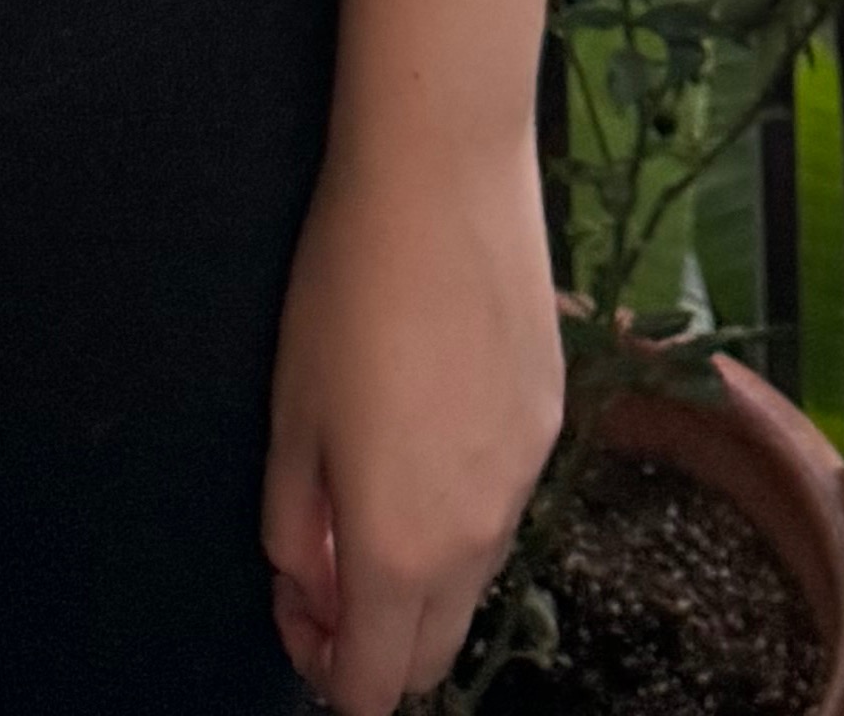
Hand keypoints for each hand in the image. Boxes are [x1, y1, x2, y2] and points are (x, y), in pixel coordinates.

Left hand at [263, 130, 560, 712]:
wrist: (445, 177)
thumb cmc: (345, 291)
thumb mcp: (291, 416)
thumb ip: (294, 526)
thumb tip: (311, 577)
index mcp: (400, 548)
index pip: (375, 686)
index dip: (323, 666)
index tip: (295, 599)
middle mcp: (477, 535)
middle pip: (432, 650)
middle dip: (375, 636)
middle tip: (325, 557)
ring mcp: (525, 478)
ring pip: (471, 576)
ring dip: (419, 566)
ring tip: (373, 471)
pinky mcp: (552, 421)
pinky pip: (502, 501)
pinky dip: (460, 501)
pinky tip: (429, 411)